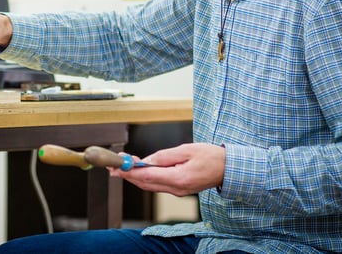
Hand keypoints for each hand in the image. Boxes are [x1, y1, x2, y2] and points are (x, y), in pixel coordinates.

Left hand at [110, 143, 224, 196]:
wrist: (229, 169)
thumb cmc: (211, 156)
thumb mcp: (186, 149)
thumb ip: (164, 156)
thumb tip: (146, 160)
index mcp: (179, 178)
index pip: (147, 176)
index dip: (129, 171)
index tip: (117, 166)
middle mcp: (177, 188)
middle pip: (145, 184)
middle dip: (127, 175)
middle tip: (113, 166)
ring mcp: (178, 191)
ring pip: (150, 186)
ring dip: (135, 177)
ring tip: (121, 166)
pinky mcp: (179, 190)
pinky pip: (158, 185)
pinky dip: (146, 178)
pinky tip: (139, 170)